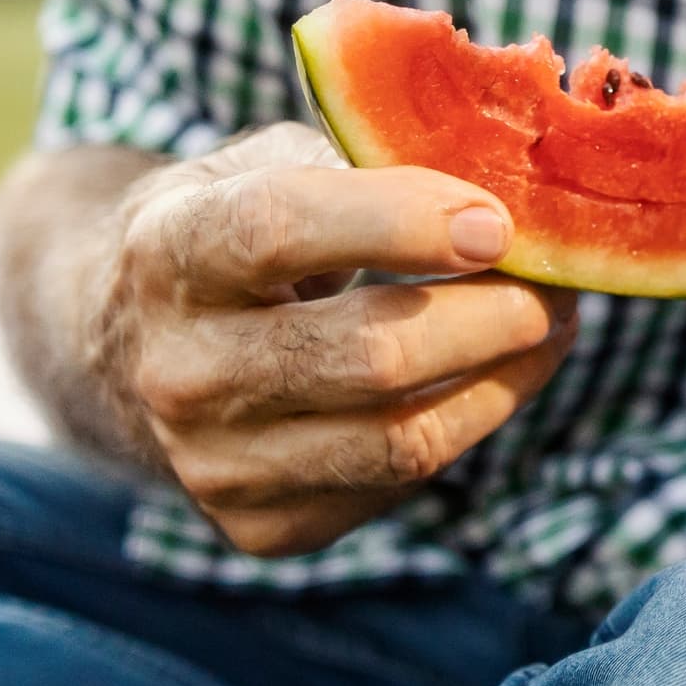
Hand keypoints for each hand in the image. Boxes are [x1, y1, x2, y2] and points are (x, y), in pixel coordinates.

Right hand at [99, 122, 575, 557]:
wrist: (130, 342)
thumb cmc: (238, 227)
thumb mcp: (269, 163)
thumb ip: (368, 158)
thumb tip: (509, 177)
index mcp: (169, 249)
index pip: (280, 229)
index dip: (401, 221)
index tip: (497, 222)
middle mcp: (176, 368)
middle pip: (371, 355)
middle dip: (493, 316)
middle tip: (555, 283)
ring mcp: (210, 462)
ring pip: (401, 440)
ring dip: (504, 380)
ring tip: (549, 328)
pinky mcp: (257, 526)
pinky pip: (398, 485)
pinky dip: (464, 427)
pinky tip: (487, 379)